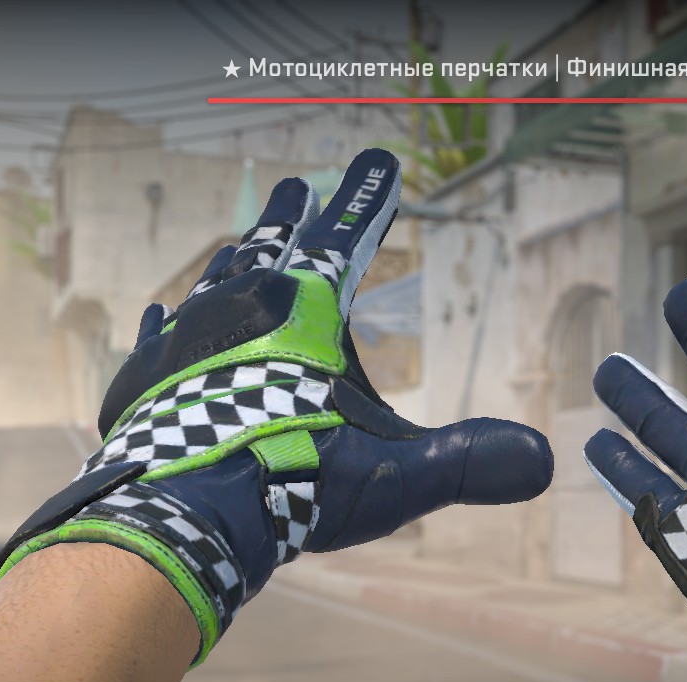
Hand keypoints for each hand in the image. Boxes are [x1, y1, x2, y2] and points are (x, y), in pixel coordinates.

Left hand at [0, 149, 552, 665]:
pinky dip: (165, 324)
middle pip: (271, 248)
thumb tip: (544, 462)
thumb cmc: (296, 484)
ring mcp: (183, 340)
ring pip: (213, 284)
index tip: (379, 162)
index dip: (367, 201)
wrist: (184, 515)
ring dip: (233, 262)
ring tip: (239, 246)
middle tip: (296, 190)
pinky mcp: (142, 381)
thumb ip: (469, 463)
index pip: (347, 239)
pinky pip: (156, 337)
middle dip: (291, 218)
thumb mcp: (398, 476)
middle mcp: (240, 308)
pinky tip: (158, 315)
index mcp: (304, 313)